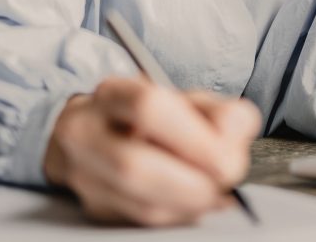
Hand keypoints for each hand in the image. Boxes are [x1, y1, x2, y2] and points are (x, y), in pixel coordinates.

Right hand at [44, 77, 260, 226]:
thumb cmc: (158, 117)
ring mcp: (83, 174)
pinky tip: (195, 203)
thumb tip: (233, 145)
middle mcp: (85, 132)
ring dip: (188, 204)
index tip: (228, 158)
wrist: (107, 133)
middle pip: (134, 165)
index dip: (193, 139)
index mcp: (113, 94)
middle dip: (191, 183)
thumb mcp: (192, 101)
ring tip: (214, 193)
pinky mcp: (93, 208)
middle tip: (224, 183)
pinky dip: (178, 216)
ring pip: (137, 204)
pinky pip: (141, 221)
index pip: (148, 108)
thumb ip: (221, 115)